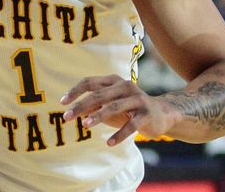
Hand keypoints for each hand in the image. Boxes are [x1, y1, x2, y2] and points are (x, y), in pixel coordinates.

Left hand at [60, 74, 177, 145]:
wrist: (162, 114)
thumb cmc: (129, 109)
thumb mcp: (110, 105)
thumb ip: (94, 105)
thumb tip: (73, 110)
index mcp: (113, 81)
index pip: (90, 82)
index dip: (75, 91)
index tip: (62, 103)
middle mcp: (124, 86)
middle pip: (98, 95)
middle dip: (81, 106)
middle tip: (67, 117)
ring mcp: (137, 99)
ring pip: (114, 107)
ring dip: (98, 116)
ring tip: (85, 125)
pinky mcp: (147, 114)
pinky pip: (131, 125)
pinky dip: (119, 134)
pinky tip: (109, 143)